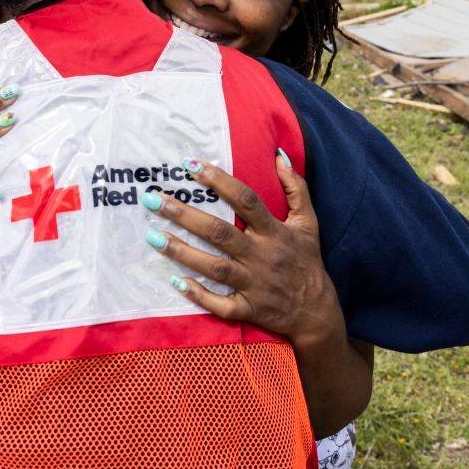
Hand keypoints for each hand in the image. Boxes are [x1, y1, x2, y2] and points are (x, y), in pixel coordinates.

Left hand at [142, 155, 344, 347]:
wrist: (316, 312)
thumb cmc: (307, 261)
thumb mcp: (308, 222)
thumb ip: (295, 188)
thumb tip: (278, 156)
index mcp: (275, 231)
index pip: (245, 200)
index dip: (219, 181)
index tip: (190, 165)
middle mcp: (261, 255)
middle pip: (220, 233)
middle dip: (185, 215)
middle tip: (154, 199)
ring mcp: (253, 284)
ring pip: (214, 267)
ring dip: (182, 252)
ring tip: (152, 236)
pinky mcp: (247, 308)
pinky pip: (220, 304)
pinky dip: (199, 295)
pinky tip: (175, 282)